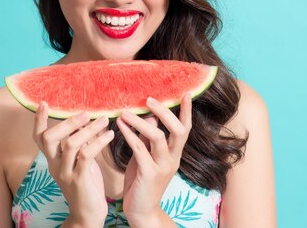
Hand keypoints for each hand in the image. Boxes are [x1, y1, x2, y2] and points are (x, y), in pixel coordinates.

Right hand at [33, 102, 114, 225]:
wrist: (88, 214)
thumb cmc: (86, 184)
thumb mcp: (80, 161)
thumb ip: (80, 143)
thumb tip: (86, 120)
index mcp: (53, 159)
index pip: (39, 138)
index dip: (39, 120)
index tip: (43, 102)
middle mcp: (55, 165)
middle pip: (49, 138)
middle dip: (68, 122)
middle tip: (86, 113)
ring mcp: (65, 173)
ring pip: (70, 144)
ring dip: (88, 129)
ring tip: (103, 120)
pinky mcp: (79, 180)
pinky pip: (86, 156)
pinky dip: (98, 142)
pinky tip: (110, 135)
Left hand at [116, 94, 192, 222]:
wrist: (140, 211)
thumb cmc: (141, 181)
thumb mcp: (146, 156)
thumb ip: (148, 138)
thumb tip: (149, 115)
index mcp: (174, 154)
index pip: (185, 129)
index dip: (187, 112)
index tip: (186, 93)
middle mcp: (173, 159)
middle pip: (178, 130)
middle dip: (165, 112)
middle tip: (149, 99)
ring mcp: (163, 167)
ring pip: (158, 137)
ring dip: (140, 121)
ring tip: (125, 111)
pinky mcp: (149, 174)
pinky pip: (140, 149)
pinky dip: (129, 134)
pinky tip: (119, 126)